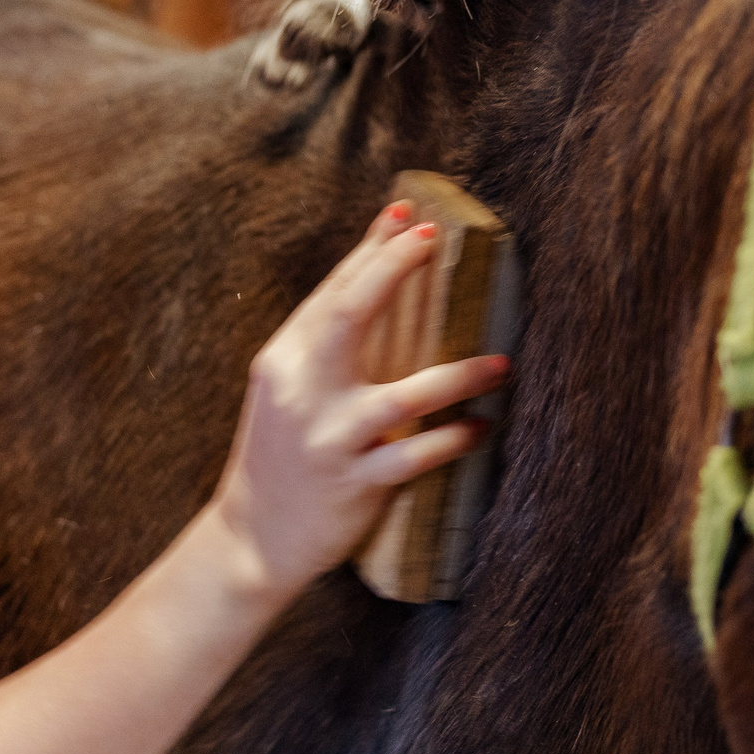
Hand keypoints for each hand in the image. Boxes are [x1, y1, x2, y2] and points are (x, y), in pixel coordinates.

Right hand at [213, 205, 510, 592]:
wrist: (252, 539)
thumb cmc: (281, 456)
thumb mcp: (286, 393)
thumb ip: (321, 347)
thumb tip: (374, 284)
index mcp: (282, 362)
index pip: (329, 294)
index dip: (367, 250)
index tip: (404, 215)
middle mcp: (301, 393)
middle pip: (347, 317)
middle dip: (390, 270)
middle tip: (432, 239)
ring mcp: (328, 440)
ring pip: (400, 396)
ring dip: (458, 376)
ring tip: (500, 363)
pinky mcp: (353, 483)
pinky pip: (414, 457)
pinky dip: (452, 440)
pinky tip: (480, 428)